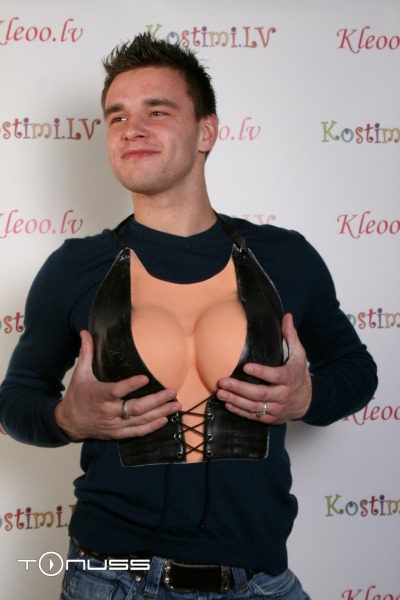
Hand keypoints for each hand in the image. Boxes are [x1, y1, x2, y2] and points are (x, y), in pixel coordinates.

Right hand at [55, 330, 179, 441]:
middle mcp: (108, 411)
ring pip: (140, 420)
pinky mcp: (117, 433)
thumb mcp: (80, 374)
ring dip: (160, 413)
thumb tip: (85, 331)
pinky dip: (152, 427)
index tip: (145, 378)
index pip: (116, 390)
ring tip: (176, 405)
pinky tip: (165, 419)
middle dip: (156, 401)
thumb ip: (86, 352)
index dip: (130, 386)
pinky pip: (137, 432)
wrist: (69, 423)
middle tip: (171, 392)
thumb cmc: (77, 396)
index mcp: (98, 395)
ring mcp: (114, 424)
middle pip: (135, 408)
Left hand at [216, 313, 311, 423]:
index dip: (261, 372)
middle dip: (240, 388)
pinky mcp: (271, 417)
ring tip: (221, 394)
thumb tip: (287, 316)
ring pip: (255, 407)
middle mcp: (283, 395)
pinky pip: (254, 416)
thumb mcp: (299, 354)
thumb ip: (291, 336)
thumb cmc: (299, 374)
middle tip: (223, 382)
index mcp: (289, 378)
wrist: (308, 401)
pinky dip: (240, 412)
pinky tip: (228, 405)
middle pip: (260, 394)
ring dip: (236, 401)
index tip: (246, 367)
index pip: (275, 376)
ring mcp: (277, 408)